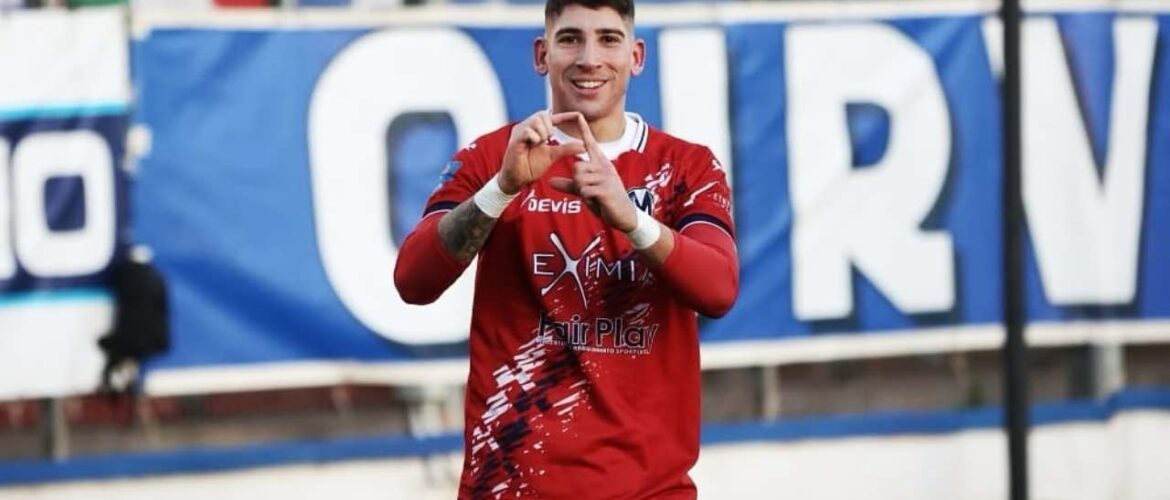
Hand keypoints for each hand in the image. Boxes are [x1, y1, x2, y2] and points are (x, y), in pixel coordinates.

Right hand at [499, 111, 586, 194]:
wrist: (517, 180)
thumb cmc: (531, 166)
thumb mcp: (552, 155)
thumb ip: (566, 149)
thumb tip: (583, 146)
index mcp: (535, 129)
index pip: (551, 117)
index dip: (565, 115)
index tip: (579, 115)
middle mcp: (526, 126)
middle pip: (542, 114)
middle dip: (549, 127)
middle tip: (548, 140)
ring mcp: (519, 132)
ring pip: (536, 121)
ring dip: (543, 133)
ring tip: (540, 144)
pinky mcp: (514, 140)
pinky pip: (528, 131)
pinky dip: (535, 138)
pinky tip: (534, 145)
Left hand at [548, 114, 637, 231]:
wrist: (624, 215)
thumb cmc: (605, 201)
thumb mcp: (586, 191)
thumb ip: (569, 185)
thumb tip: (551, 181)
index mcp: (600, 163)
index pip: (591, 144)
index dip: (584, 130)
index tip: (578, 115)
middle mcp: (604, 166)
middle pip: (577, 166)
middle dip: (577, 181)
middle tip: (588, 191)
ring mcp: (606, 177)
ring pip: (579, 178)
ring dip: (581, 190)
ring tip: (594, 196)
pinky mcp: (606, 189)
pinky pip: (584, 189)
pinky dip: (586, 197)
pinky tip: (597, 200)